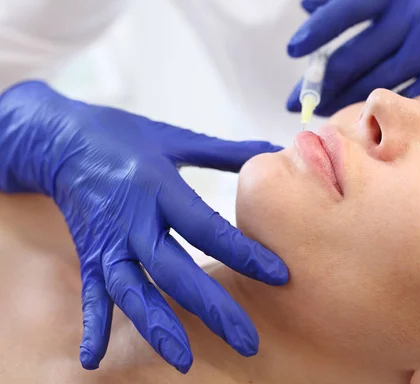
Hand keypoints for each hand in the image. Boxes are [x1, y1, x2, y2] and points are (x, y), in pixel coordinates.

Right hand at [0, 81, 288, 372]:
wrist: (62, 140)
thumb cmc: (125, 137)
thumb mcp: (176, 139)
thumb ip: (226, 151)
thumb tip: (272, 149)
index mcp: (159, 187)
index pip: (207, 226)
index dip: (243, 252)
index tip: (279, 275)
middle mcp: (133, 220)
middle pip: (174, 270)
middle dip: (211, 307)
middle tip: (246, 340)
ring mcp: (108, 241)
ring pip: (132, 290)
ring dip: (156, 326)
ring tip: (183, 361)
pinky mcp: (90, 254)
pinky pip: (91, 293)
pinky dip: (93, 326)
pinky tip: (94, 360)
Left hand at [287, 0, 419, 115]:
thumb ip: (352, 3)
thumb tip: (306, 8)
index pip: (350, 6)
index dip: (320, 30)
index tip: (294, 52)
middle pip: (360, 53)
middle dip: (324, 83)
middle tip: (299, 103)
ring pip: (381, 81)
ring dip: (348, 103)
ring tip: (324, 116)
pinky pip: (410, 99)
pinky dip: (385, 113)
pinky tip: (364, 123)